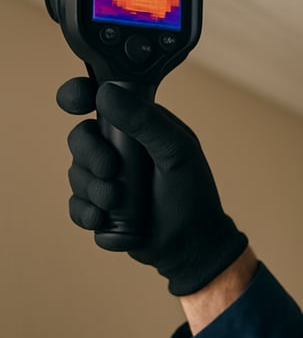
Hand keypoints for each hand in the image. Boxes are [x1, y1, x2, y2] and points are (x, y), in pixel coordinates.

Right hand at [57, 77, 247, 295]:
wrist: (191, 244)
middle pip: (80, 137)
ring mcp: (107, 177)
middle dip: (90, 154)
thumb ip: (145, 121)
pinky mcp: (98, 206)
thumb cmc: (192, 192)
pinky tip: (104, 219)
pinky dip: (87, 213)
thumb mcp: (176, 151)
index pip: (100, 99)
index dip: (78, 95)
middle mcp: (119, 147)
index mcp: (139, 125)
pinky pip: (75, 205)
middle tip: (111, 170)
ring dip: (94, 189)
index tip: (75, 104)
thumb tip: (105, 92)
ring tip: (119, 202)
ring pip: (76, 173)